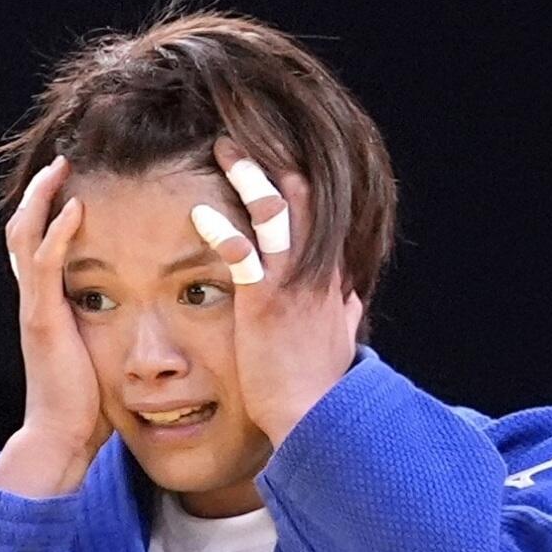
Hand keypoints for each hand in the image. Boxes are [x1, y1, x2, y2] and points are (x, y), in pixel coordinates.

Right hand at [3, 153, 112, 464]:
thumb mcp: (101, 357)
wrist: (62, 438)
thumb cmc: (87, 406)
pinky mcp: (43, 319)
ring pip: (25, 237)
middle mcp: (35, 301)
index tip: (68, 183)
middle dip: (38, 194)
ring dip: (42, 198)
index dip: (47, 213)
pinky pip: (45, 265)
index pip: (38, 247)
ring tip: (59, 167)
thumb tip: (142, 326)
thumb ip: (111, 333)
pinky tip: (74, 207)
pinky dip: (57, 232)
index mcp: (47, 307)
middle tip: (59, 161)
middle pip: (23, 231)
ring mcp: (36, 308)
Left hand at [190, 137, 363, 447]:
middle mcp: (314, 270)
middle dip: (272, 161)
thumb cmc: (318, 383)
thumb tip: (351, 293)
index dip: (296, 179)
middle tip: (243, 135)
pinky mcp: (265, 304)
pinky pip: (244, 256)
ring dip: (249, 177)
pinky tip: (200, 212)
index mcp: (329, 275)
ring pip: (275, 213)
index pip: (318, 212)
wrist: (314, 416)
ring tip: (224, 148)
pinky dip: (223, 230)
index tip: (275, 154)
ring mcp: (291, 284)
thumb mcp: (339, 338)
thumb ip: (342, 309)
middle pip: (300, 197)